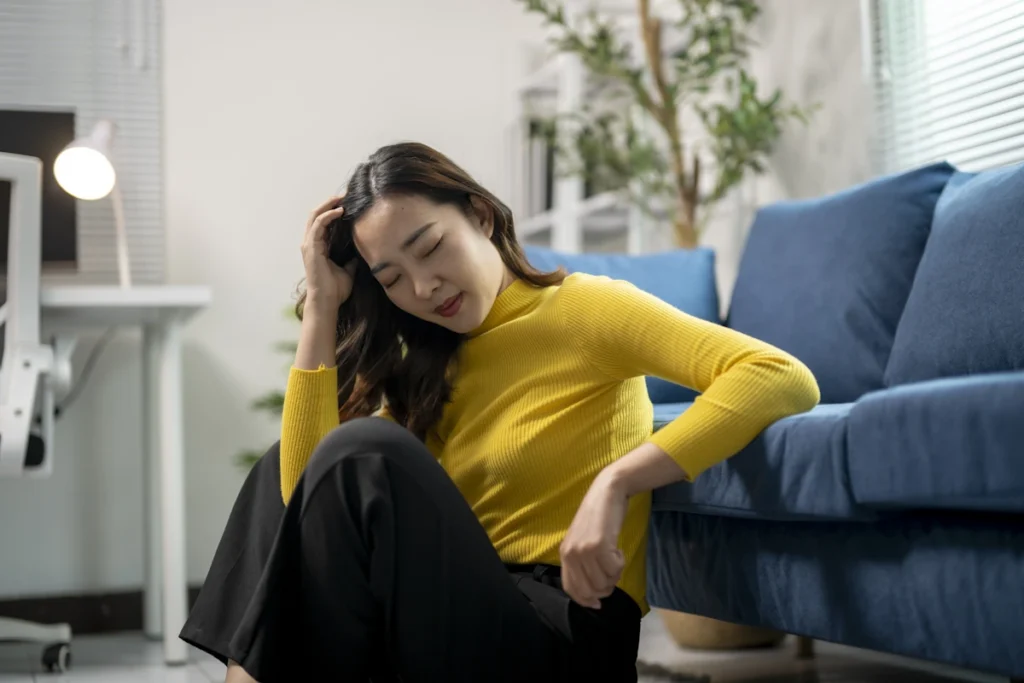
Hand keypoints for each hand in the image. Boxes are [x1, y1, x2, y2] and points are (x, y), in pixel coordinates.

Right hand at [302, 194, 355, 313]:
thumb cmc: (335, 290)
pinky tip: (340, 211)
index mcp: (318, 247)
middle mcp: (310, 243)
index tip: (349, 203)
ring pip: (315, 216)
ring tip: (342, 198)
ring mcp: (308, 245)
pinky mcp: (310, 248)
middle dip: (330, 203)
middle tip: (346, 195)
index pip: (323, 221)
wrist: (327, 302)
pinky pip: (318, 225)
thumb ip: (352, 259)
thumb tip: (364, 251)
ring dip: (329, 205)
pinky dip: (328, 215)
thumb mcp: (349, 270)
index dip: (333, 210)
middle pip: (317, 214)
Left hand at [560, 472, 628, 609]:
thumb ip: (582, 565)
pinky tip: (617, 548)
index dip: (585, 600)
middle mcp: (571, 555)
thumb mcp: (582, 542)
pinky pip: (615, 570)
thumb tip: (594, 599)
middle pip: (590, 591)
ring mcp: (584, 551)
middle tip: (612, 571)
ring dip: (615, 573)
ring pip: (604, 583)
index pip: (571, 589)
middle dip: (606, 587)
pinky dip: (621, 563)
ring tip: (613, 555)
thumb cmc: (598, 518)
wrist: (606, 492)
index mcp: (564, 555)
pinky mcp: (599, 546)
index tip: (598, 604)